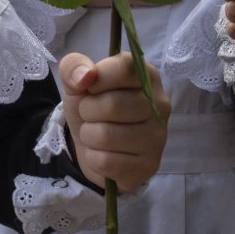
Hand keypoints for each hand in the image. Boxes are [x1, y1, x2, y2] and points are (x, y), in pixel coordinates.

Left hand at [59, 51, 168, 191]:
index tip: (90, 87)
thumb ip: (74, 66)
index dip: (98, 78)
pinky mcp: (149, 166)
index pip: (124, 68)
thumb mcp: (76, 81)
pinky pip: (106, 162)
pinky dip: (93, 157)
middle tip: (90, 114)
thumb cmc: (91, 106)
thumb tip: (85, 75)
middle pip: (113, 105)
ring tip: (95, 132)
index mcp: (146, 76)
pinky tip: (102, 153)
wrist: (93, 144)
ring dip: (89, 135)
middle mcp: (160, 105)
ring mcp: (158, 138)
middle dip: (88, 110)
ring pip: (106, 135)